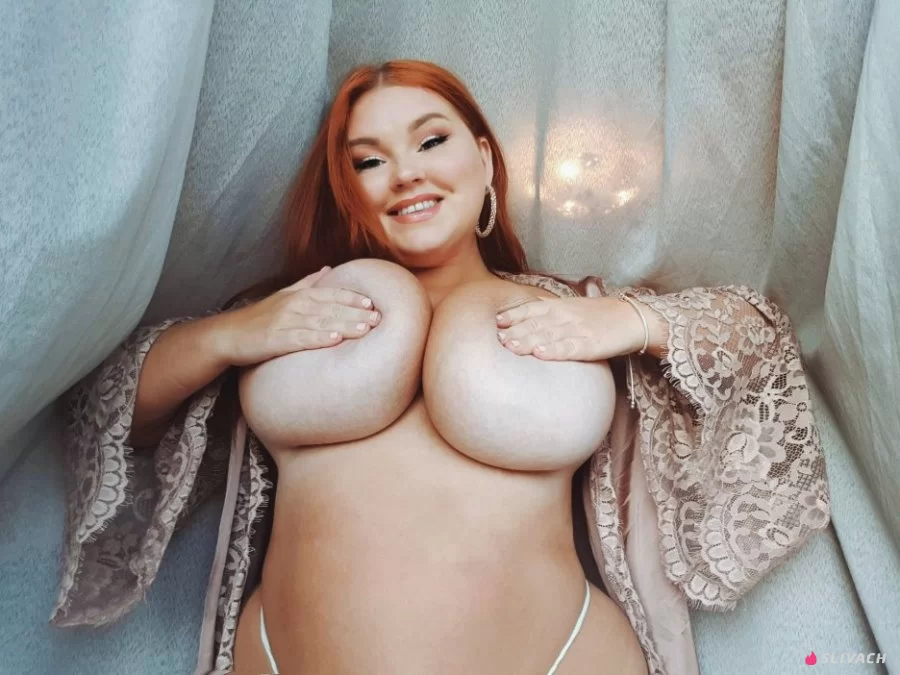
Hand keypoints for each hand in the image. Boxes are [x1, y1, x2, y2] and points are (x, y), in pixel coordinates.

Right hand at [216, 266, 380, 366]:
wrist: (229, 335)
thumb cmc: (260, 316)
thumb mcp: (284, 294)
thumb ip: (308, 282)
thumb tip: (329, 268)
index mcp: (299, 295)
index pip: (330, 293)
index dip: (352, 297)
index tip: (373, 301)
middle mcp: (294, 305)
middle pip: (330, 308)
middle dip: (355, 312)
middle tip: (378, 318)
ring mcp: (285, 322)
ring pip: (320, 322)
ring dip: (344, 325)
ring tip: (364, 329)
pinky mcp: (276, 340)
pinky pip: (301, 339)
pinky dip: (318, 339)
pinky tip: (335, 341)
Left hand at [495, 296, 642, 360]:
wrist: (633, 319)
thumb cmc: (600, 315)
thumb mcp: (573, 306)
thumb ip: (550, 307)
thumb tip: (525, 308)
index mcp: (560, 306)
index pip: (532, 309)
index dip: (513, 315)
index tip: (496, 322)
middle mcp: (566, 316)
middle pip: (536, 323)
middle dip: (515, 330)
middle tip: (497, 338)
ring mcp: (578, 330)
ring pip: (549, 335)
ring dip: (528, 341)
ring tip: (510, 346)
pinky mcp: (591, 345)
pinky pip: (570, 348)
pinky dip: (555, 351)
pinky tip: (541, 354)